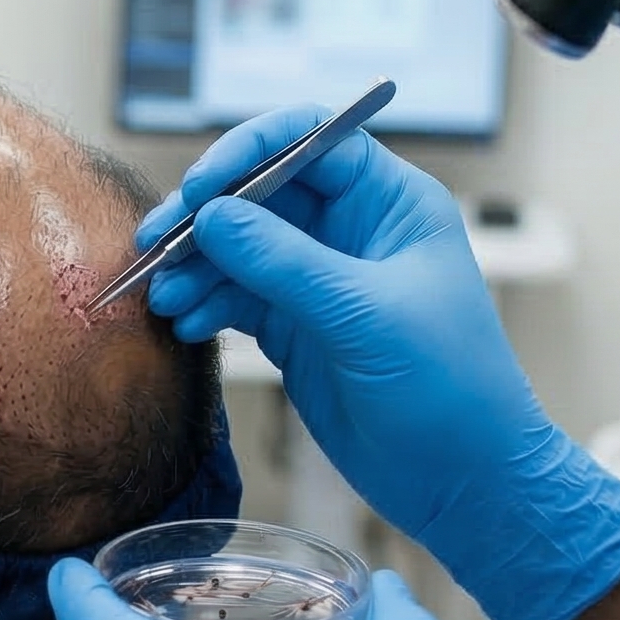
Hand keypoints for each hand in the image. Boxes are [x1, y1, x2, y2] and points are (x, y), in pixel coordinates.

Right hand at [140, 108, 619, 619]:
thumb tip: (211, 215)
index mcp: (390, 203)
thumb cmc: (449, 387)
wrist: (464, 479)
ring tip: (165, 297)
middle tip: (155, 244)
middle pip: (260, 191)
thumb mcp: (365, 315)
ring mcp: (320, 280)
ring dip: (195, 266)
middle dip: (205, 214)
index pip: (309, 140)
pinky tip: (184, 323)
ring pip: (238, 247)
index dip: (249, 152)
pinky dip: (205, 304)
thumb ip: (284, 261)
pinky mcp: (296, 328)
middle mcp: (352, 230)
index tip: (201, 189)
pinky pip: (236, 297)